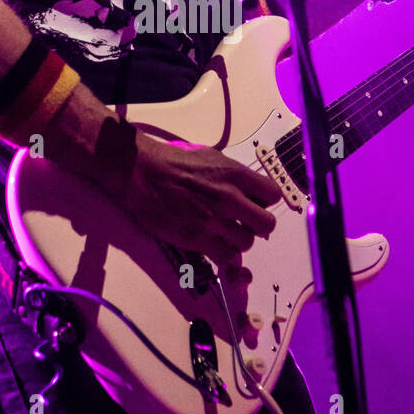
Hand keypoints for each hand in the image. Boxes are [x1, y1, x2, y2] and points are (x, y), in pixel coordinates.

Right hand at [119, 133, 279, 270]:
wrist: (140, 172)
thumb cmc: (173, 162)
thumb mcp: (211, 157)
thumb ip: (235, 176)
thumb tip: (250, 192)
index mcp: (235, 174)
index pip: (273, 194)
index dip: (264, 202)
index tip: (254, 204)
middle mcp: (229, 198)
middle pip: (267, 225)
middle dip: (257, 227)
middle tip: (243, 224)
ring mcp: (213, 220)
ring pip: (246, 244)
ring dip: (237, 241)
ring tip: (222, 233)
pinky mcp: (196, 238)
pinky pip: (225, 257)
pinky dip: (221, 253)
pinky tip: (211, 243)